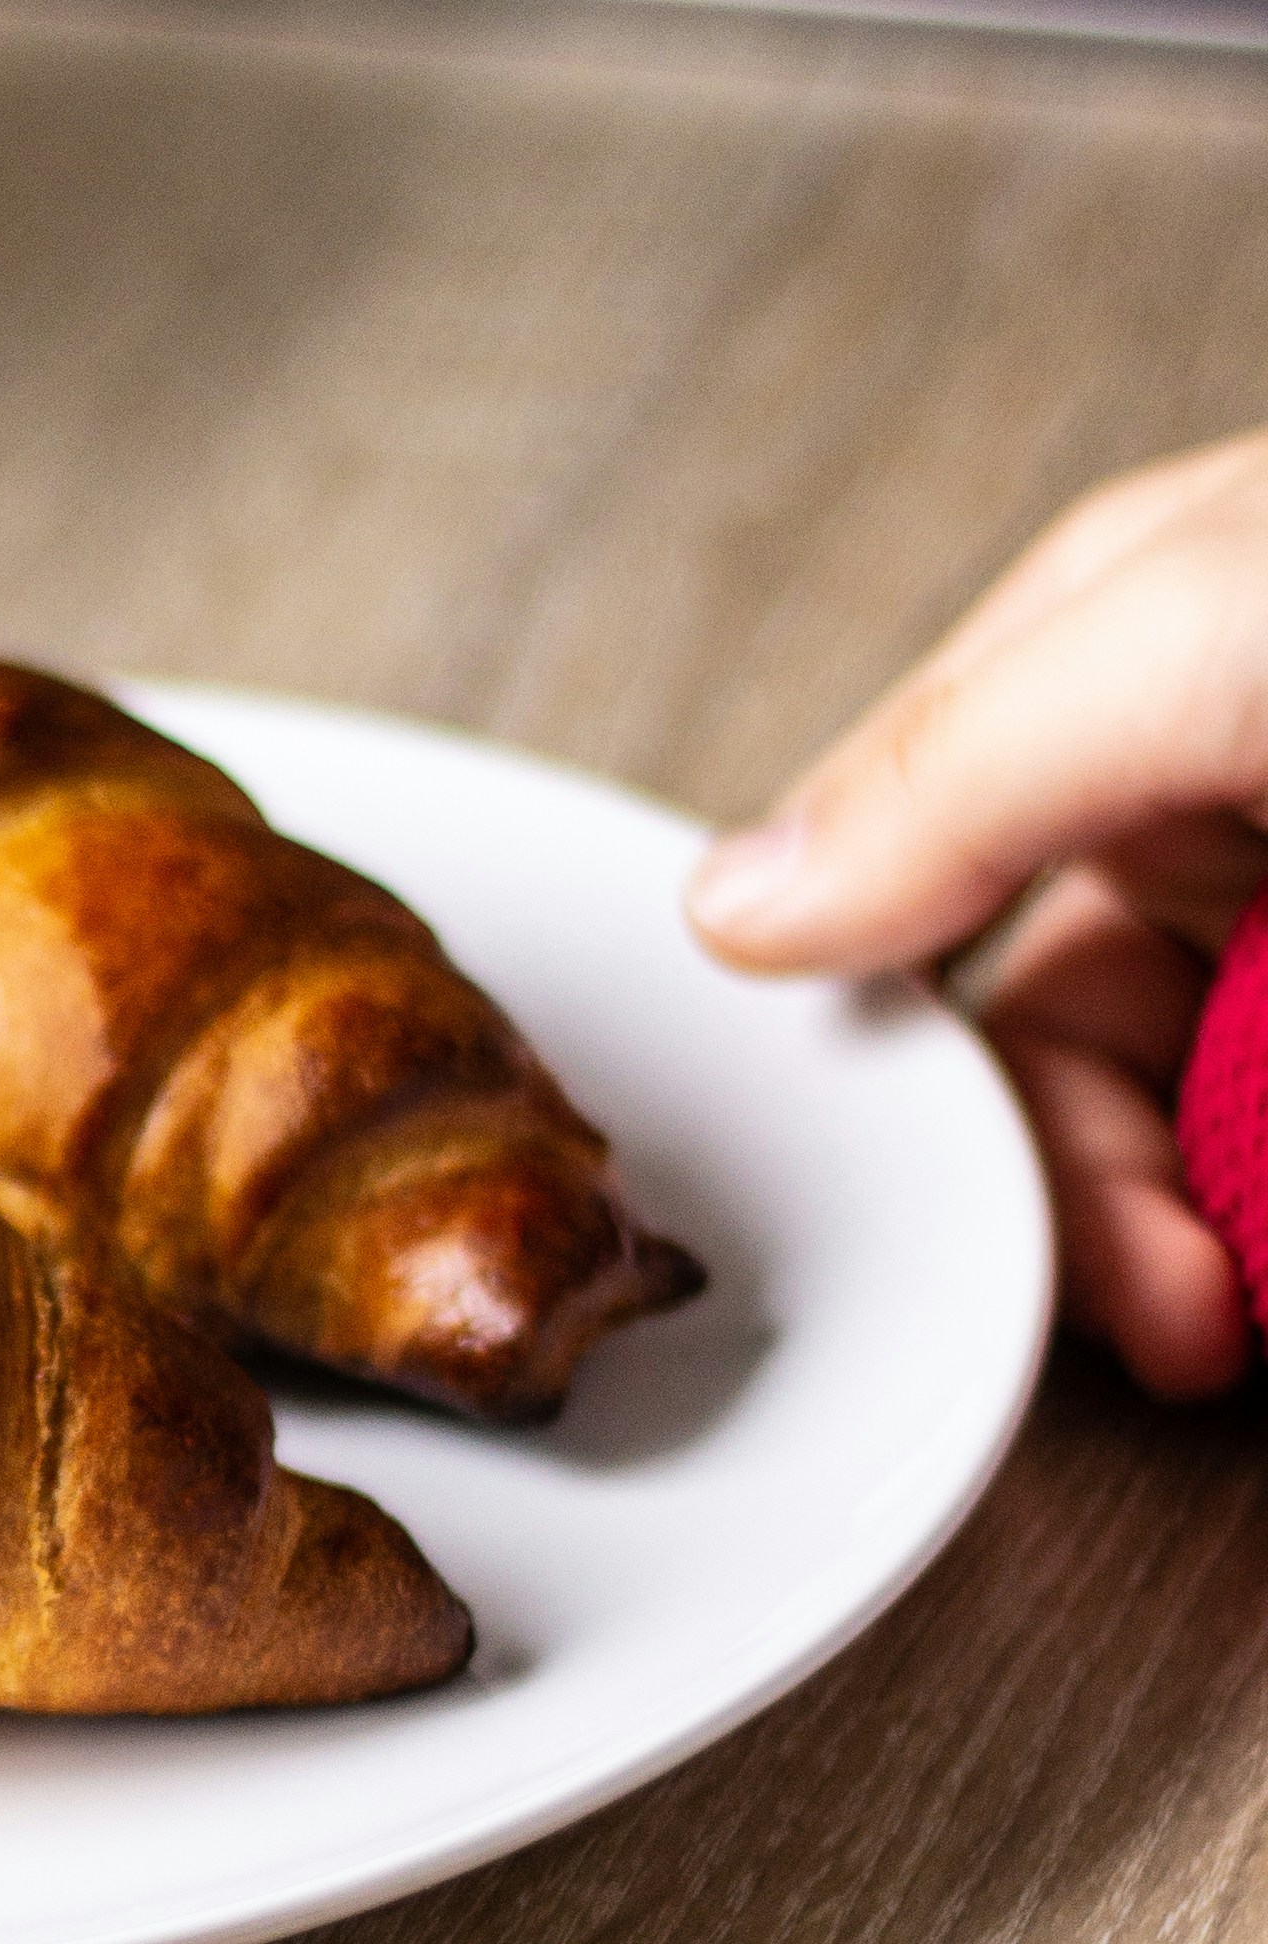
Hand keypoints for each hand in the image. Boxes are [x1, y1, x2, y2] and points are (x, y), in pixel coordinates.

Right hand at [687, 425, 1267, 1397]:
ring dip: (1197, 1253)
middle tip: (1161, 1313)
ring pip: (1191, 1153)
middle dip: (1094, 1213)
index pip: (924, 911)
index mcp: (1126, 677)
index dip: (917, 1087)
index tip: (935, 1224)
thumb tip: (727, 912)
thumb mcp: (1198, 627)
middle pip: (1068, 1071)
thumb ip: (954, 768)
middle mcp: (1225, 802)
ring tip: (1236, 1316)